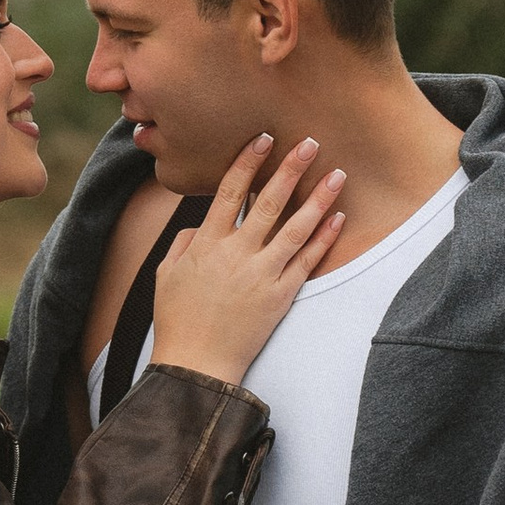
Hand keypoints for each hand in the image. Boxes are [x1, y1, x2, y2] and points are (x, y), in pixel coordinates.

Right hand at [147, 136, 344, 387]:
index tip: (263, 139)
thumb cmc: (177, 320)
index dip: (247, 163)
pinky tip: (338, 217)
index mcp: (206, 244)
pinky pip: (306, 262)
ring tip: (337, 174)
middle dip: (290, 169)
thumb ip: (184, 242)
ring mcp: (261, 274)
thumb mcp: (166, 275)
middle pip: (268, 202)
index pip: (228, 192)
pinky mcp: (280, 297)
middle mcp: (236, 254)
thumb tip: (200, 223)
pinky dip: (323, 238)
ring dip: (317, 198)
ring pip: (295, 228)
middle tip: (309, 142)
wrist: (197, 365)